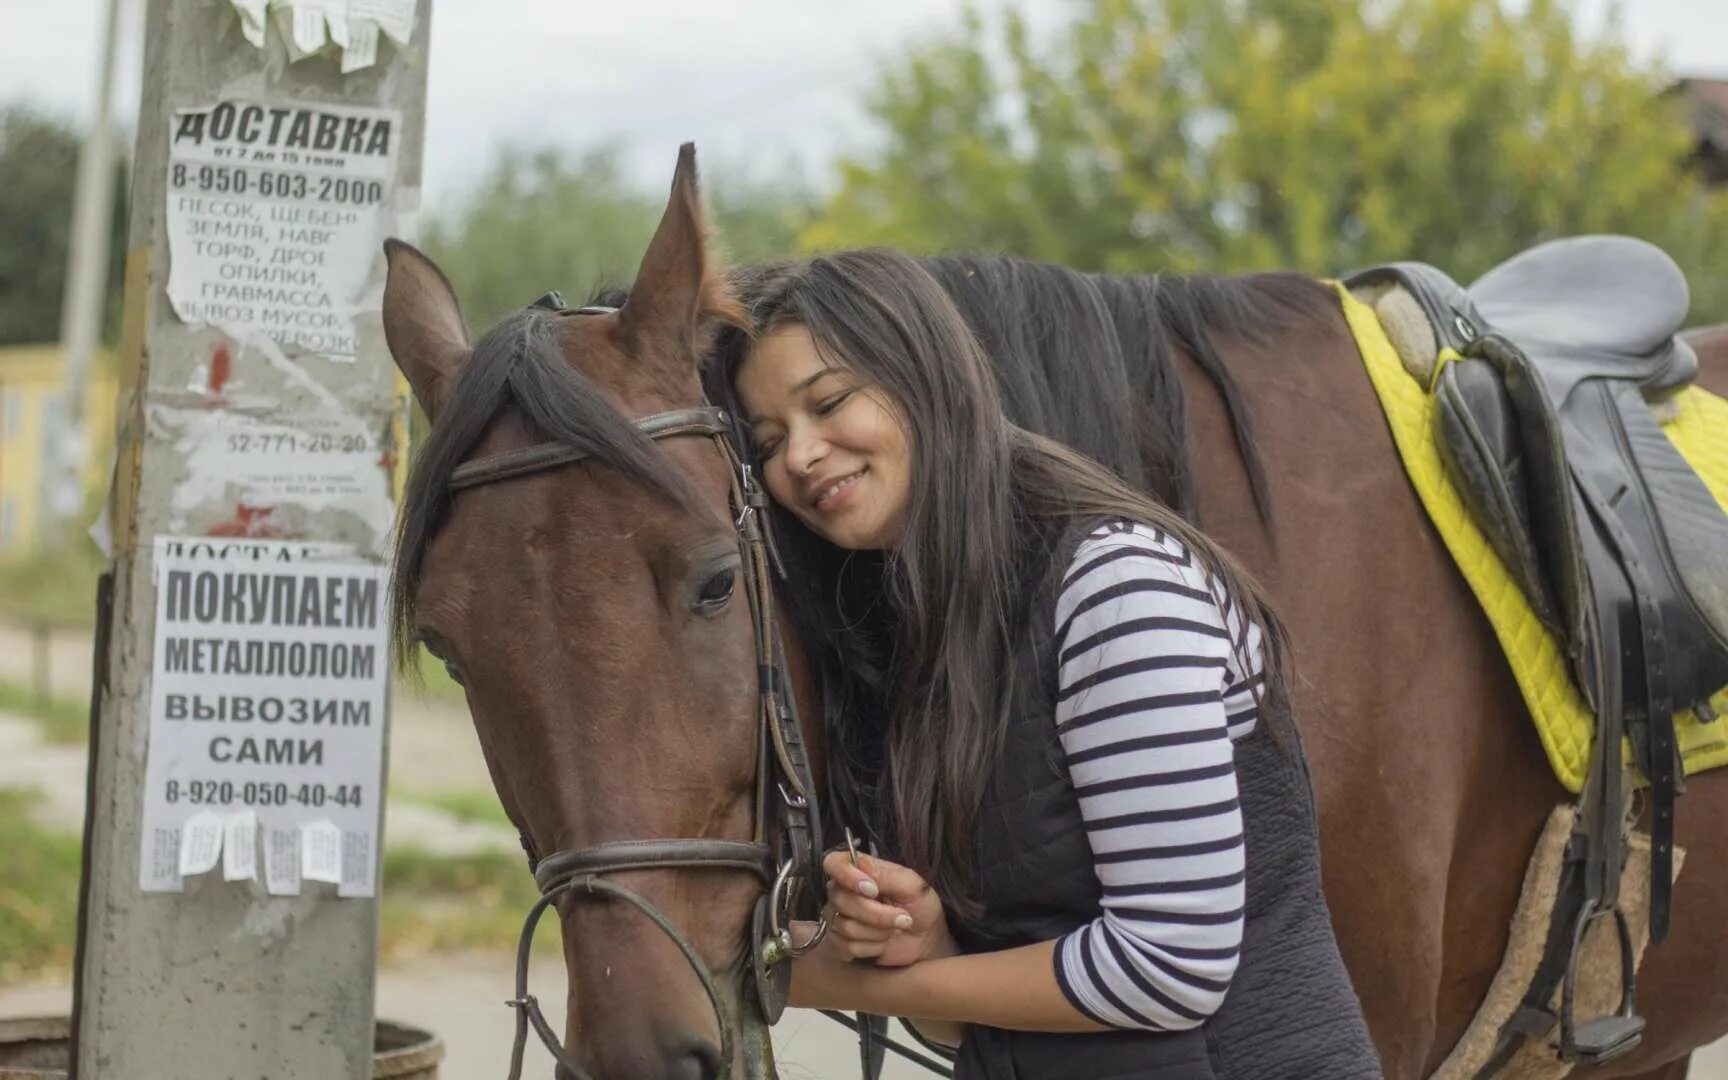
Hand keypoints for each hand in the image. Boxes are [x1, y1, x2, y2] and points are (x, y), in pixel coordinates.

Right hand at [821, 849, 955, 967]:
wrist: (926, 940)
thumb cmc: (921, 907)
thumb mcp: (913, 886)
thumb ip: (886, 875)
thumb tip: (862, 866)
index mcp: (858, 871)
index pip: (833, 863)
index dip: (847, 875)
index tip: (872, 890)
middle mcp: (843, 892)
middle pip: (841, 900)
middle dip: (877, 914)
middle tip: (903, 917)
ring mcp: (838, 918)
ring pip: (846, 926)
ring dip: (878, 932)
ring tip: (894, 930)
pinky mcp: (840, 944)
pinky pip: (847, 947)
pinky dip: (872, 948)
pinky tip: (883, 943)